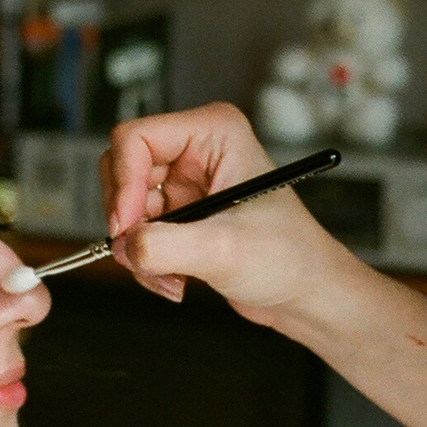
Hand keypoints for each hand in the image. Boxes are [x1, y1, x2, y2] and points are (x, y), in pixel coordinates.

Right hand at [99, 103, 354, 320]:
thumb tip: (123, 246)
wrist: (305, 294)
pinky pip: (137, 232)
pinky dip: (146, 260)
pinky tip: (177, 280)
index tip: (126, 227)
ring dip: (138, 249)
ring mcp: (185, 182)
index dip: (123, 183)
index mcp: (214, 132)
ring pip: (126, 208)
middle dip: (129, 221)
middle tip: (142, 255)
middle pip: (121, 170)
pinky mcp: (180, 214)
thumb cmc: (289, 258)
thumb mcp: (225, 250)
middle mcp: (196, 150)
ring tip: (173, 277)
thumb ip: (166, 245)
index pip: (135, 138)